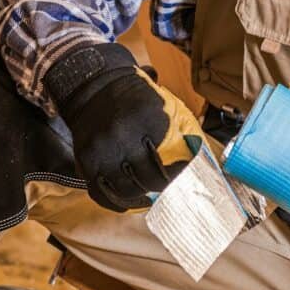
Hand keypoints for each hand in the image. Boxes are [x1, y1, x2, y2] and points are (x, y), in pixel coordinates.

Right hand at [45, 43, 205, 211]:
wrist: (93, 86)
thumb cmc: (134, 98)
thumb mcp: (162, 105)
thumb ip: (180, 130)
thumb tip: (203, 158)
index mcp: (149, 121)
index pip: (170, 162)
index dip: (180, 175)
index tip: (186, 176)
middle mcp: (124, 137)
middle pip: (149, 180)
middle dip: (162, 188)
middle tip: (169, 188)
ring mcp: (102, 151)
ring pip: (126, 191)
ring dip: (140, 198)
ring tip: (149, 196)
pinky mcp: (86, 160)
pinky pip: (101, 193)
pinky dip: (115, 202)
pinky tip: (127, 201)